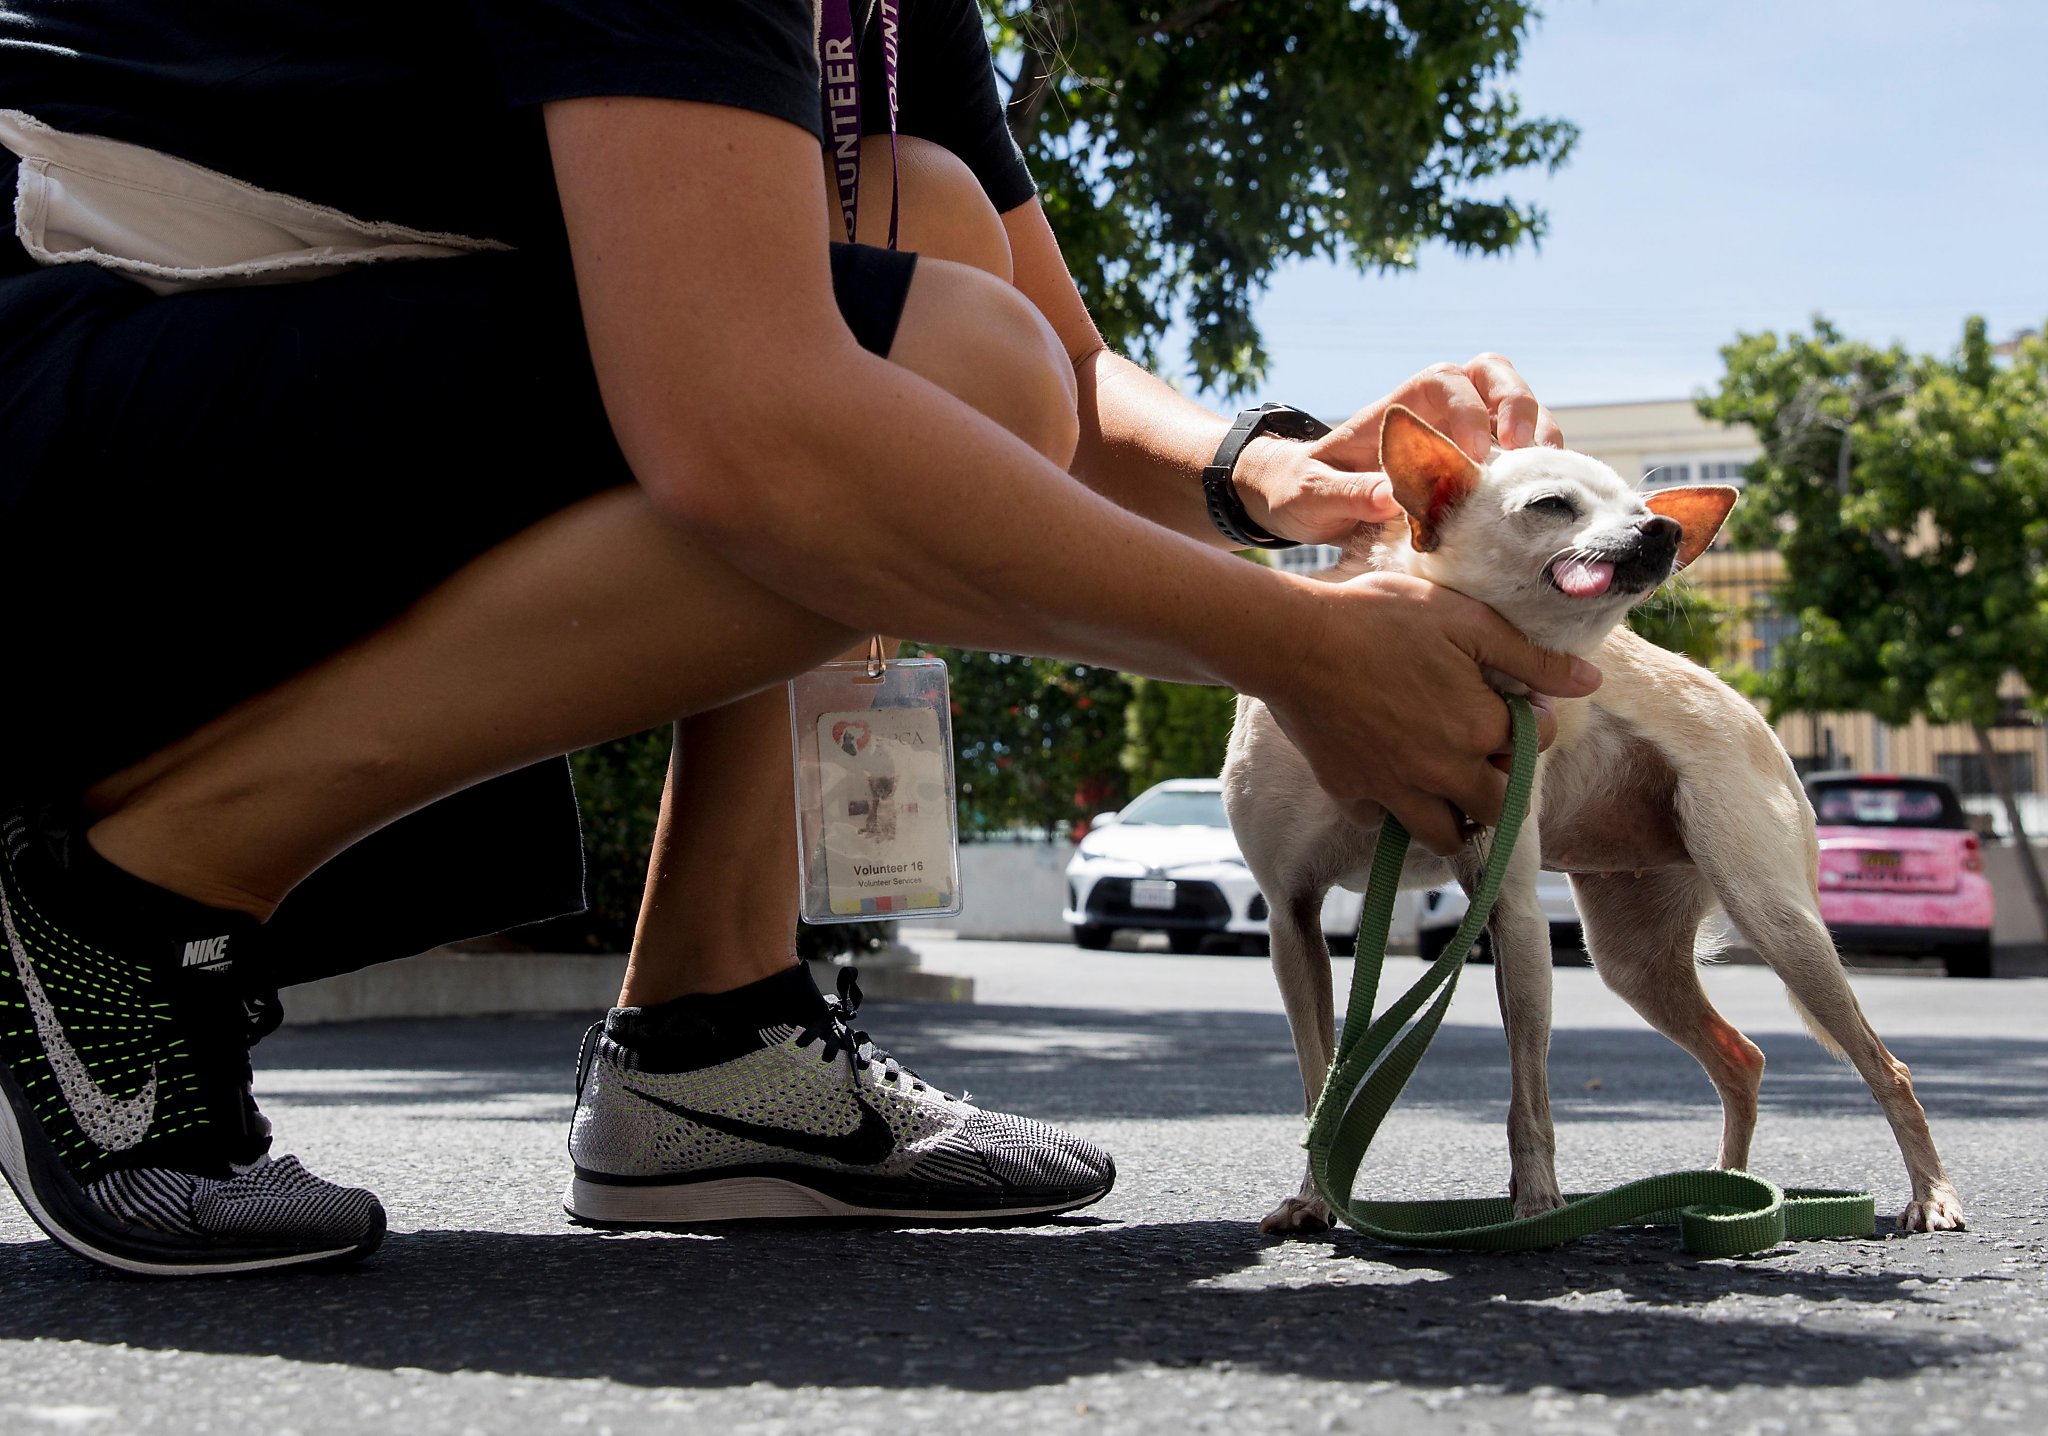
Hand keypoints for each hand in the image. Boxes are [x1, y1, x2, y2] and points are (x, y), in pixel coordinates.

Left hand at [1237, 353, 1564, 546]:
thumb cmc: (1301, 490)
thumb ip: (1345, 494)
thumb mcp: (1309, 495)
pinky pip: (1516, 451)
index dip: (1465, 409)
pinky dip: (1536, 465)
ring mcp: (1460, 432)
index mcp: (1396, 406)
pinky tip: (1544, 495)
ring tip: (1548, 472)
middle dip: (1516, 403)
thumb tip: (1391, 498)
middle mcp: (1434, 410)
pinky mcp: (1475, 464)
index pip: (1442, 381)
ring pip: (1514, 409)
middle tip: (1523, 449)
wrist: (1302, 501)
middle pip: (1491, 375)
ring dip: (1539, 431)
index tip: (1473, 455)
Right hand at [1254, 573, 1595, 856]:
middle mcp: (1444, 771)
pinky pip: (1381, 822)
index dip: (1530, 720)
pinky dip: (1389, 808)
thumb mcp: (1465, 619)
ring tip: (1446, 783)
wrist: (1291, 640)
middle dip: (1503, 786)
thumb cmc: (1378, 617)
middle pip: (1499, 808)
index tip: (1509, 700)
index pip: (1535, 745)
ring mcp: (1394, 789)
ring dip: (1455, 817)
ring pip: (1445, 837)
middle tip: (1485, 754)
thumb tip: (1590, 682)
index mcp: (1479, 728)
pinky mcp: (1349, 792)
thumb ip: (1530, 656)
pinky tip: (1386, 773)